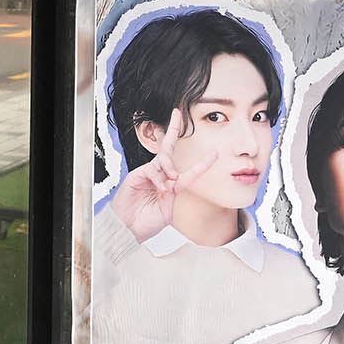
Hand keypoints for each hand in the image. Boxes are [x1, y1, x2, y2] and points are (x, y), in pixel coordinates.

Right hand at [108, 108, 215, 243]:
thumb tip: (173, 176)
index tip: (215, 154)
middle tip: (177, 113)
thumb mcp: (168, 210)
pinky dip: (158, 177)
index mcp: (170, 185)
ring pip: (163, 160)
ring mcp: (147, 174)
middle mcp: (159, 176)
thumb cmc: (146, 222)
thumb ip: (174, 192)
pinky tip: (160, 187)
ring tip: (169, 183)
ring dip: (169, 168)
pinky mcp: (136, 175)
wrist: (128, 230)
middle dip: (173, 129)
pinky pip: (151, 169)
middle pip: (168, 148)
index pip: (187, 170)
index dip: (201, 163)